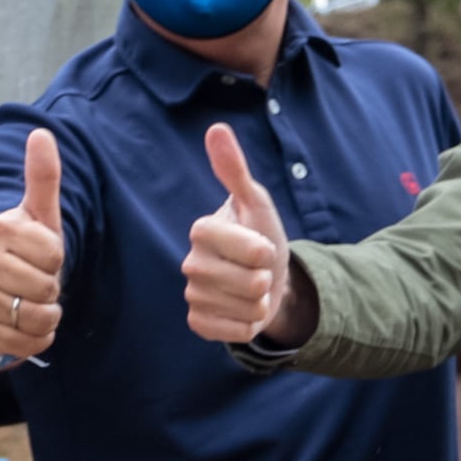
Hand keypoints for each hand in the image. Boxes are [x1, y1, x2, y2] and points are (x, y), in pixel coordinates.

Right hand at [0, 128, 66, 360]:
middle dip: (49, 288)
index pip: (54, 254)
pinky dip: (35, 338)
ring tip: (27, 302)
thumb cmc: (18, 249)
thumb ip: (42, 177)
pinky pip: (28, 343)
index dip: (54, 259)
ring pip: (40, 318)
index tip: (37, 255)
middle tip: (30, 281)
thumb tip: (42, 132)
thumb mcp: (35, 214)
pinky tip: (21, 324)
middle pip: (47, 287)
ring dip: (45, 316)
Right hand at [182, 121, 296, 343]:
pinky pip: (230, 331)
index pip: (244, 247)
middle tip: (259, 271)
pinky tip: (243, 311)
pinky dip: (247, 325)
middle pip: (246, 281)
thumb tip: (216, 129)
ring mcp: (192, 294)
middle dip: (264, 279)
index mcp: (201, 230)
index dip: (263, 250)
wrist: (269, 280)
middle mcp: (190, 263)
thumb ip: (235, 170)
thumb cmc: (261, 236)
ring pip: (242, 308)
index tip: (263, 245)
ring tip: (254, 290)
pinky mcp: (198, 322)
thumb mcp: (255, 203)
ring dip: (259, 303)